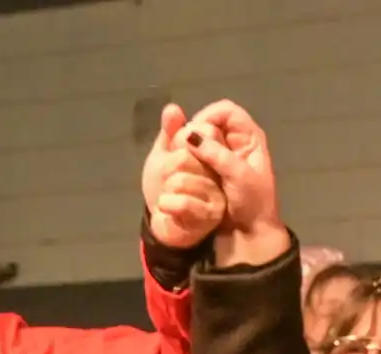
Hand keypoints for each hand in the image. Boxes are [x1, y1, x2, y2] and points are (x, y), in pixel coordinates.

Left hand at [141, 104, 225, 248]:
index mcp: (211, 150)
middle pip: (184, 156)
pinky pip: (183, 202)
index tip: (175, 152)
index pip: (198, 131)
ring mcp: (217, 192)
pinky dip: (167, 204)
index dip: (178, 142)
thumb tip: (173, 108)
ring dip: (167, 189)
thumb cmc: (164, 185)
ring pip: (181, 180)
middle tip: (171, 179)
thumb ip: (169, 133)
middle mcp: (219, 169)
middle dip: (168, 169)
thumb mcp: (163, 154)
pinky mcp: (211, 214)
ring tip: (171, 195)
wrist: (161, 218)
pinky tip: (168, 207)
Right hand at [183, 100, 282, 238]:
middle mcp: (235, 142)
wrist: (251, 234)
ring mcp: (222, 157)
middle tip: (185, 150)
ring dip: (189, 147)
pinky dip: (187, 160)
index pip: (226, 110)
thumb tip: (190, 135)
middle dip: (195, 133)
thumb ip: (217, 154)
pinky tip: (183, 169)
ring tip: (183, 160)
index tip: (194, 134)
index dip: (208, 117)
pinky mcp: (210, 171)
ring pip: (199, 139)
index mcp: (249, 137)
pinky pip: (195, 157)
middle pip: (209, 122)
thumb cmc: (252, 204)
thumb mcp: (238, 176)